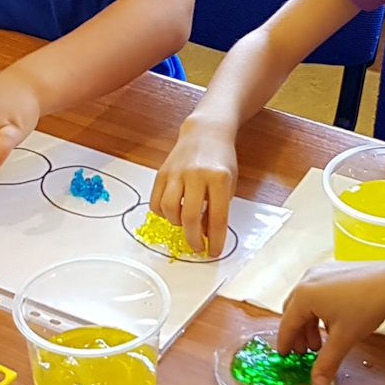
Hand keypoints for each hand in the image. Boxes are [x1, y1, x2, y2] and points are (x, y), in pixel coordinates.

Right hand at [151, 120, 236, 255]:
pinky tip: (172, 212)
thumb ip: (218, 209)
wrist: (206, 132)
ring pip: (169, 209)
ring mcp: (176, 172)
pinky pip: (156, 200)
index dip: (216, 240)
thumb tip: (207, 236)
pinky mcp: (162, 172)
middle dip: (194, 239)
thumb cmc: (221, 160)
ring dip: (177, 224)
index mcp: (219, 178)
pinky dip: (163, 213)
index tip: (214, 252)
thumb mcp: (229, 184)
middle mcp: (196, 175)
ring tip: (186, 224)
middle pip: (190, 217)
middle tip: (197, 248)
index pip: (217, 218)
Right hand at [279, 261, 384, 384]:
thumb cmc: (365, 306)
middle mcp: (307, 281)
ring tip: (321, 341)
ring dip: (309, 323)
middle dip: (298, 334)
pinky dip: (319, 310)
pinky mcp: (334, 270)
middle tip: (305, 352)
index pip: (287, 324)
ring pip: (306, 302)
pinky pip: (318, 292)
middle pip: (293, 311)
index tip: (285, 355)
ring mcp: (321, 273)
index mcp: (303, 296)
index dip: (286, 343)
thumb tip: (317, 382)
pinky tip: (333, 322)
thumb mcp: (343, 339)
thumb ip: (327, 362)